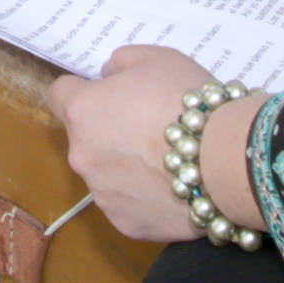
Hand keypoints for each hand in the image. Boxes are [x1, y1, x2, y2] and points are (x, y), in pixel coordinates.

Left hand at [46, 48, 214, 244]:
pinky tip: (171, 188)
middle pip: (85, 137)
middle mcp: (82, 155)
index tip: (108, 95)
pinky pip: (127, 204)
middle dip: (108, 131)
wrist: (224, 162)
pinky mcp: (125, 224)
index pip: (60, 94)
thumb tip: (107, 77)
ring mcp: (102, 194)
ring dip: (125, 166)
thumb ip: (120, 63)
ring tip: (166, 161)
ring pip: (105, 173)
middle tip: (149, 128)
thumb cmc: (186, 102)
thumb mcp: (155, 58)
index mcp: (82, 111)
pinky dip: (143, 197)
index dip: (83, 91)